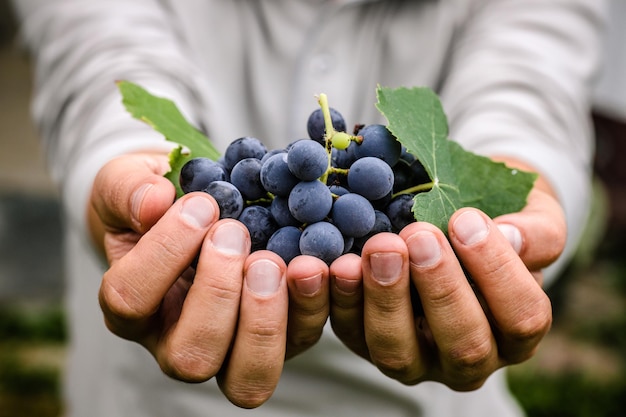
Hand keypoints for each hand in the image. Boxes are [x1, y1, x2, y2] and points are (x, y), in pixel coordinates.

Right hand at [88, 153, 327, 407]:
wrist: (199, 212)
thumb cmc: (158, 206)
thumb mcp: (126, 182)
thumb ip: (126, 189)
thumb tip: (152, 202)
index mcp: (133, 307)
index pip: (131, 301)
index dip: (165, 252)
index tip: (200, 205)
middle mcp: (178, 341)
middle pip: (192, 358)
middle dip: (218, 293)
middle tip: (234, 233)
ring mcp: (232, 347)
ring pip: (248, 377)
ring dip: (264, 318)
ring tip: (270, 260)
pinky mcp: (279, 336)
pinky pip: (300, 337)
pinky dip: (312, 304)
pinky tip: (312, 264)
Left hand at [329, 165, 562, 390]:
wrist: (455, 224)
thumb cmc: (500, 224)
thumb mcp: (534, 218)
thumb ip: (535, 233)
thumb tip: (511, 237)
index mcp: (515, 333)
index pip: (521, 319)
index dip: (497, 272)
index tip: (467, 220)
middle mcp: (468, 359)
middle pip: (463, 346)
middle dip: (440, 289)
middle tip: (419, 235)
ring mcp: (416, 359)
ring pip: (398, 352)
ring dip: (386, 299)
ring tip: (381, 246)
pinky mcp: (368, 344)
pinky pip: (351, 333)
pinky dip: (342, 300)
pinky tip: (341, 264)